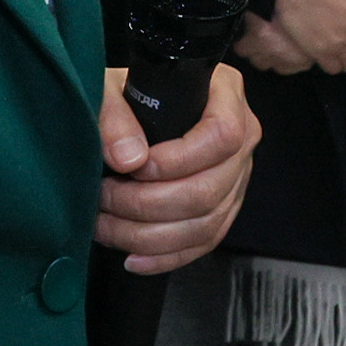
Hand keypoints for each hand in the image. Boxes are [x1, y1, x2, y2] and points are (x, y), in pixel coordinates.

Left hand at [95, 65, 259, 274]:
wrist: (138, 108)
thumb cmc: (129, 93)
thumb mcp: (111, 88)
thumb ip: (114, 115)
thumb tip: (128, 159)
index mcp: (225, 95)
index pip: (221, 136)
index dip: (177, 160)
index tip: (134, 168)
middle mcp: (242, 138)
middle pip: (209, 189)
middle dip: (147, 204)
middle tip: (104, 198)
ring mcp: (237, 177)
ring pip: (206, 223)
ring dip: (149, 235)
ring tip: (106, 227)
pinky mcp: (225, 208)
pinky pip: (204, 243)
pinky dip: (166, 256)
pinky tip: (133, 257)